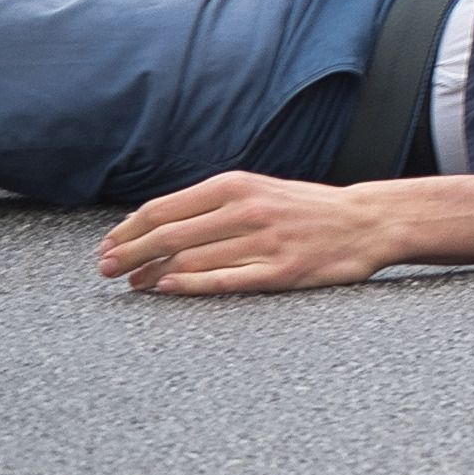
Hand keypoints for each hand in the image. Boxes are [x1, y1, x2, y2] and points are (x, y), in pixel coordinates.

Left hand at [95, 170, 473, 294]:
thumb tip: (155, 226)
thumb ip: (214, 204)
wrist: (369, 222)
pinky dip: (189, 285)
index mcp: (239, 185)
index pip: (166, 207)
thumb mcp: (261, 191)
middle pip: (169, 235)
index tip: (106, 247)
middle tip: (104, 271)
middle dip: (128, 254)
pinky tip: (167, 289)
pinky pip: (225, 280)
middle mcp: (248, 209)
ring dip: (152, 276)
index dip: (128, 230)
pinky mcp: (281, 271)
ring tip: (134, 287)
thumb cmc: (307, 210)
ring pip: (191, 260)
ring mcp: (264, 241)